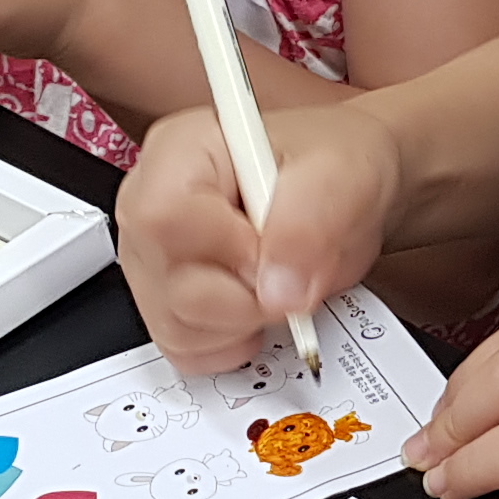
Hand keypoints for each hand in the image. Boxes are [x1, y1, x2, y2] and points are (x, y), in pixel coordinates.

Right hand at [118, 102, 403, 371]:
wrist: (346, 191)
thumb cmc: (337, 166)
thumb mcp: (340, 175)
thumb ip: (308, 225)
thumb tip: (278, 290)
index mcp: (181, 150)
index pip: (164, 219)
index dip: (226, 253)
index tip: (276, 258)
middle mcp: (151, 202)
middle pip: (168, 283)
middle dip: (245, 298)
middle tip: (290, 273)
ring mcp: (153, 256)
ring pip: (174, 326)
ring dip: (242, 323)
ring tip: (277, 283)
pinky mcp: (164, 299)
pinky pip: (184, 348)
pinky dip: (231, 343)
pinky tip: (258, 309)